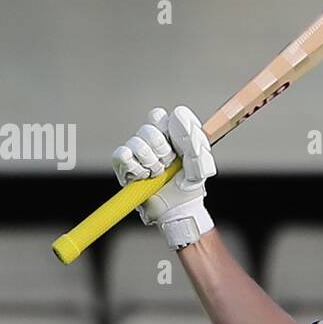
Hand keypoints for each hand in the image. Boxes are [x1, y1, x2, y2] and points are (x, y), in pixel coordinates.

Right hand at [111, 105, 216, 248]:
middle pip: (148, 128)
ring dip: (152, 162)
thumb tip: (178, 113)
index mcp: (167, 134)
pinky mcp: (123, 167)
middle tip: (170, 164)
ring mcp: (135, 153)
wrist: (179, 210)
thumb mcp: (200, 161)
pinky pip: (122, 155)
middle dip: (163, 150)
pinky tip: (144, 176)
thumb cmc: (190, 185)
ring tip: (158, 174)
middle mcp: (149, 141)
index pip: (159, 116)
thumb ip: (193, 137)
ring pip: (137, 142)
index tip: (180, 147)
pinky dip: (135, 167)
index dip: (168, 129)